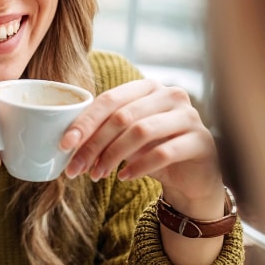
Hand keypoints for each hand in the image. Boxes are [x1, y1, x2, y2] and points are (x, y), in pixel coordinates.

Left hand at [61, 78, 223, 220]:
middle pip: (123, 116)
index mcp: (148, 87)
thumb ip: (103, 132)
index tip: (64, 145)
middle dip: (94, 144)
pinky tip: (123, 177)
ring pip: (141, 131)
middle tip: (75, 168)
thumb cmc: (153, 151)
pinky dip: (138, 166)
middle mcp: (170, 95)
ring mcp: (189, 116)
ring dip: (113, 156)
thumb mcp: (125, 139)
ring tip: (97, 175)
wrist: (192, 177)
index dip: (85, 122)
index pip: (110, 100)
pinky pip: (163, 152)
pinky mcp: (201, 141)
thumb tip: (68, 142)